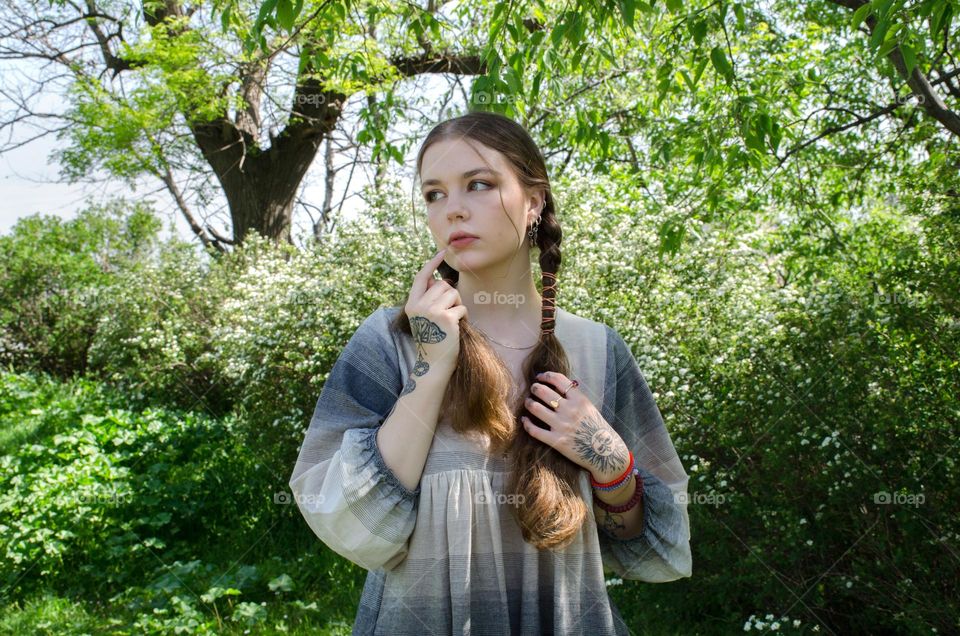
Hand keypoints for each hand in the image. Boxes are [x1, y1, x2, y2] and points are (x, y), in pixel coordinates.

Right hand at [404, 249, 466, 376]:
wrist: (434, 363)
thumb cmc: (432, 339)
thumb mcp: (425, 317)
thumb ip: (428, 298)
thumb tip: (436, 278)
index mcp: (411, 304)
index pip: (422, 277)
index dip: (432, 263)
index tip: (442, 252)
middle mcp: (419, 306)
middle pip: (442, 284)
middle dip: (450, 296)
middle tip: (447, 313)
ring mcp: (432, 311)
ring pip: (453, 293)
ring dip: (457, 305)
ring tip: (450, 321)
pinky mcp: (446, 318)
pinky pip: (461, 307)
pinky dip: (463, 316)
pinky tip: (456, 328)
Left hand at [521, 370, 630, 482]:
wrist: (605, 452)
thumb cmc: (596, 428)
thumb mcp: (589, 407)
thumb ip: (574, 397)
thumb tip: (556, 385)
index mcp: (579, 400)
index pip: (558, 379)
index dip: (545, 375)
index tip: (540, 377)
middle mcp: (569, 410)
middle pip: (543, 392)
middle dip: (534, 388)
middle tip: (533, 389)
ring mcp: (561, 426)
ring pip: (535, 408)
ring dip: (528, 403)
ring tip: (528, 402)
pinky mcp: (556, 441)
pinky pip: (535, 430)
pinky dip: (526, 424)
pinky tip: (524, 420)